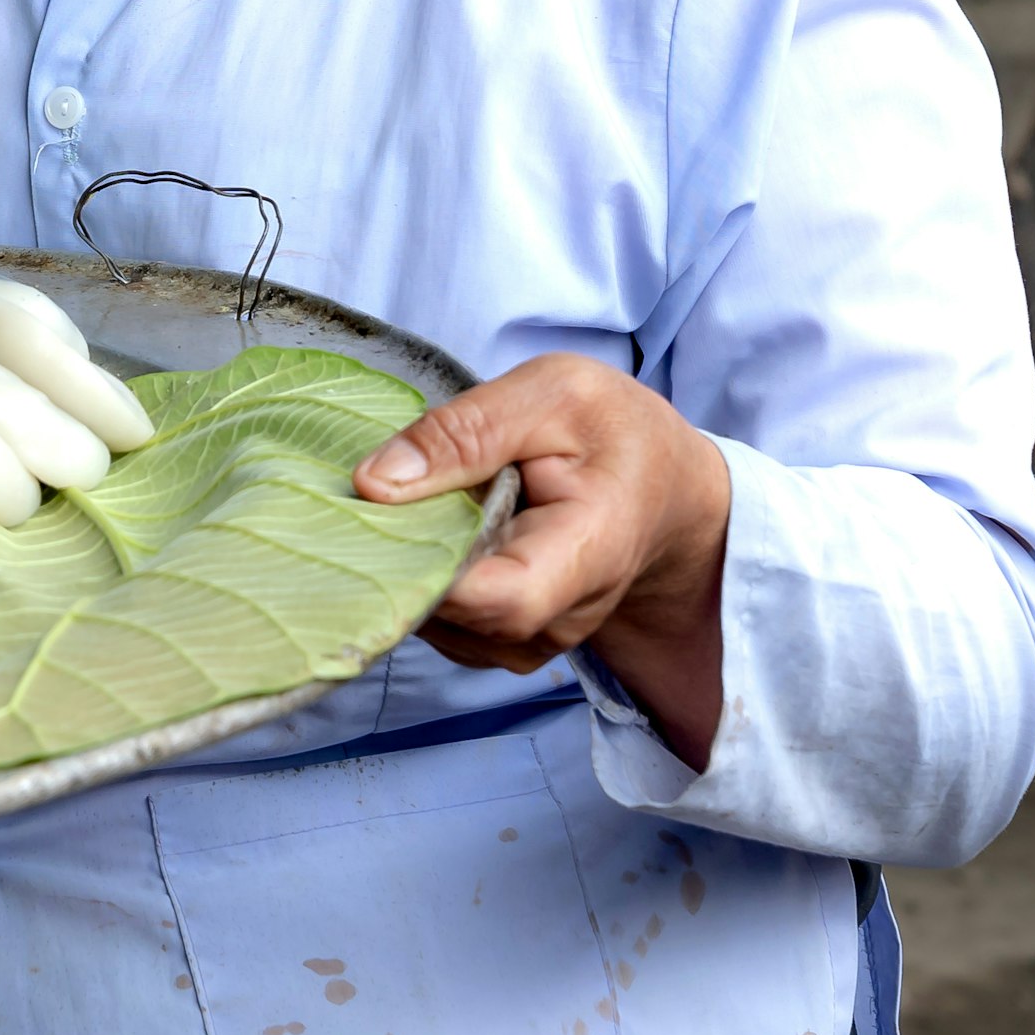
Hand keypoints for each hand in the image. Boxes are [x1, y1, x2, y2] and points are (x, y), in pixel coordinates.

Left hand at [353, 354, 733, 767]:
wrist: (662, 488)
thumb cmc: (612, 431)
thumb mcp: (550, 392)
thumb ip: (465, 431)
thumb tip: (372, 482)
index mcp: (590, 550)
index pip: (504, 599)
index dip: (429, 572)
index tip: (379, 519)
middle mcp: (564, 617)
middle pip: (459, 617)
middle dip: (403, 557)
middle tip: (381, 493)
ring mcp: (535, 640)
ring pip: (440, 625)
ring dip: (408, 568)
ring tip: (420, 502)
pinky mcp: (507, 642)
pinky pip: (444, 625)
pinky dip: (420, 580)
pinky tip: (430, 530)